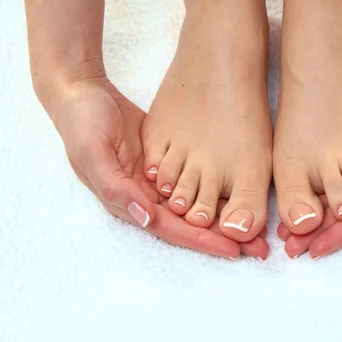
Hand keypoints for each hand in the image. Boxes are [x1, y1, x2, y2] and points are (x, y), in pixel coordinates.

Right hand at [38, 68, 267, 258]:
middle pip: (188, 224)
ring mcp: (156, 181)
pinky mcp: (166, 164)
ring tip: (258, 227)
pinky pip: (194, 183)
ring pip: (195, 206)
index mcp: (126, 201)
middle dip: (222, 236)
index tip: (235, 249)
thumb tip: (146, 216)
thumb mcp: (92, 152)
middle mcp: (144, 197)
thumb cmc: (82, 123)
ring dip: (223, 217)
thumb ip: (116, 187)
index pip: (170, 228)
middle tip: (259, 248)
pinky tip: (239, 194)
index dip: (202, 240)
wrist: (83, 92)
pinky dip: (215, 192)